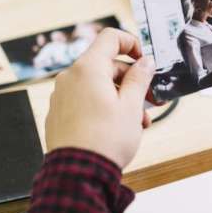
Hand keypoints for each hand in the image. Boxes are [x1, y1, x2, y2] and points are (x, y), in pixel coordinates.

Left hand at [45, 28, 155, 168]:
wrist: (78, 174)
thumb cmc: (105, 139)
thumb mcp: (131, 105)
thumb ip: (139, 78)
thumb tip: (145, 62)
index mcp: (88, 68)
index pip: (111, 38)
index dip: (132, 44)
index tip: (145, 60)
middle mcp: (70, 77)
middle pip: (107, 65)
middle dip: (132, 80)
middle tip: (152, 98)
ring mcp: (62, 96)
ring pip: (98, 86)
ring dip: (122, 98)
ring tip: (140, 121)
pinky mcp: (59, 114)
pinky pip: (86, 101)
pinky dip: (105, 107)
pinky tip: (120, 127)